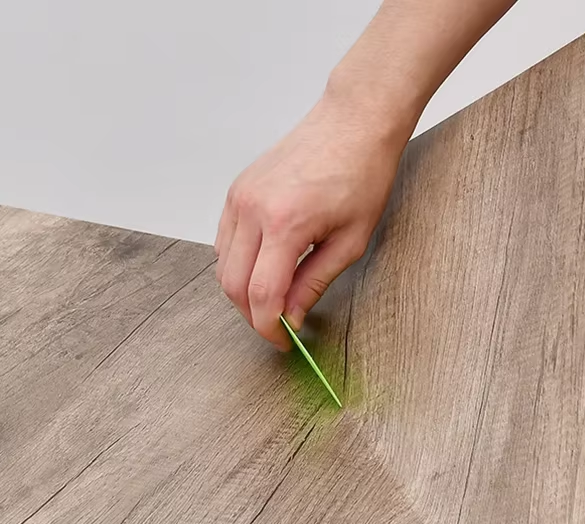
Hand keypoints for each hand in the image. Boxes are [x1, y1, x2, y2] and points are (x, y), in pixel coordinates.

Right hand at [214, 96, 405, 348]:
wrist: (353, 121)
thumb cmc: (361, 172)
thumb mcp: (350, 241)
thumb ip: (315, 283)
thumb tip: (293, 318)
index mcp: (285, 223)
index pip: (262, 295)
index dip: (269, 328)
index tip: (283, 342)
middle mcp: (253, 208)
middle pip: (233, 285)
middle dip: (253, 315)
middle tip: (279, 326)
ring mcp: (239, 197)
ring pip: (222, 265)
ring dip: (243, 291)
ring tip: (273, 298)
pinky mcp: (237, 190)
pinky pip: (223, 241)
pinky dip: (236, 265)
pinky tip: (262, 269)